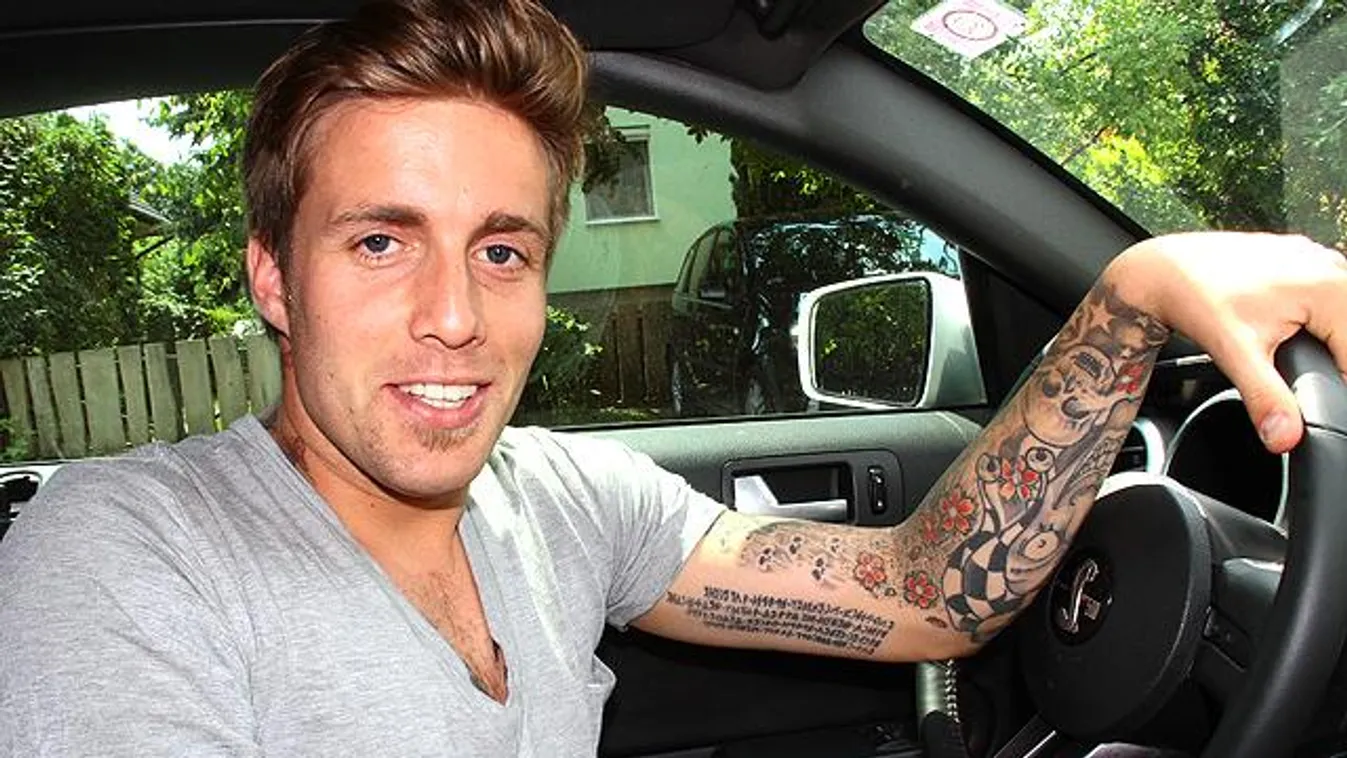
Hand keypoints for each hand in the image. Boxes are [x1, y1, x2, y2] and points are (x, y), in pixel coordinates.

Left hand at [1103, 232, 1346, 452]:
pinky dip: (1318, 324)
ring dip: (1328, 345)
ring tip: (1284, 353)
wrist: (1167, 269)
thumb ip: (1267, 398)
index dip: (1338, 385)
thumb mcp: (1236, 354)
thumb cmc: (1198, 300)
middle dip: (1332, 363)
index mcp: (1332, 289)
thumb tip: (1286, 438)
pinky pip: (1328, 301)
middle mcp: (1333, 268)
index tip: (1305, 396)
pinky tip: (1290, 335)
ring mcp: (1321, 261)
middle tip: (1284, 368)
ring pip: (1342, 321)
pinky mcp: (1307, 263)